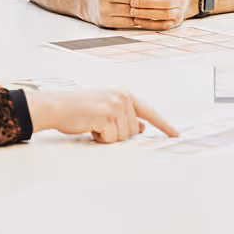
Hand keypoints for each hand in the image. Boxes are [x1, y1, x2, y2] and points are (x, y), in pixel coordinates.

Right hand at [24, 88, 178, 142]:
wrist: (57, 106)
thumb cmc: (79, 109)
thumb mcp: (106, 108)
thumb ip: (125, 116)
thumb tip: (142, 127)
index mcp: (124, 94)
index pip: (150, 112)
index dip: (164, 125)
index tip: (176, 135)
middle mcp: (123, 97)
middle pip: (133, 131)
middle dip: (117, 134)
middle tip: (99, 125)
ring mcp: (115, 105)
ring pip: (123, 137)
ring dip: (107, 137)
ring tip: (93, 125)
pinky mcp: (106, 115)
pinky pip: (111, 139)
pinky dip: (100, 139)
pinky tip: (90, 128)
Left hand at [127, 0, 191, 29]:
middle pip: (165, 2)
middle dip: (146, 3)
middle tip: (132, 2)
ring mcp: (180, 11)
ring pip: (165, 14)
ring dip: (147, 14)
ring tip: (133, 12)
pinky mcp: (176, 22)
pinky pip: (164, 25)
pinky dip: (150, 24)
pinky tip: (139, 20)